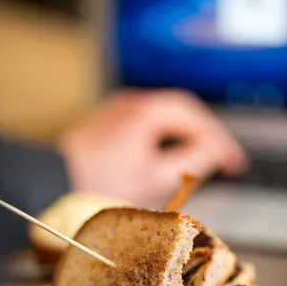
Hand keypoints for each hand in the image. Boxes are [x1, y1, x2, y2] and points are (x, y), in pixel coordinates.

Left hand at [59, 88, 247, 205]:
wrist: (52, 182)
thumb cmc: (96, 183)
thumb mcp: (153, 178)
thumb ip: (190, 162)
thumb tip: (214, 153)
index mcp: (146, 111)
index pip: (195, 118)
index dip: (220, 140)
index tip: (234, 161)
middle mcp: (132, 103)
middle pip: (182, 112)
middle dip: (205, 135)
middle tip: (223, 159)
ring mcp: (118, 110)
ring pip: (164, 117)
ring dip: (185, 136)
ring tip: (201, 159)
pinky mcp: (108, 123)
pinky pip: (147, 123)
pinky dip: (165, 138)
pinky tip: (169, 156)